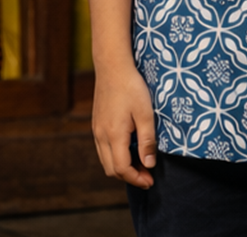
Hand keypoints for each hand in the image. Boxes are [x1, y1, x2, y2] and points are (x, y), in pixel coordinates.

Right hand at [92, 62, 157, 188]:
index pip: (122, 169)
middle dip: (129, 176)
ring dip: (121, 166)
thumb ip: (147, 140)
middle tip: (147, 174)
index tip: (150, 180)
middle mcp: (101, 136)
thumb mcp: (145, 113)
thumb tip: (149, 164)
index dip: (136, 179)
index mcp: (114, 135)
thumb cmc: (131, 87)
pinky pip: (103, 149)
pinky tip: (129, 147)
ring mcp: (96, 130)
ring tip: (140, 162)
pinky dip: (115, 155)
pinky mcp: (96, 124)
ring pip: (106, 160)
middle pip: (111, 169)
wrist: (112, 66)